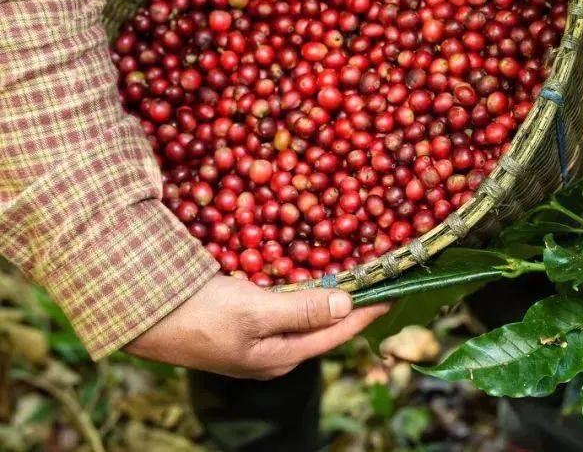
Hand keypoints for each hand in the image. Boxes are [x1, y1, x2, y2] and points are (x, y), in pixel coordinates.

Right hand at [125, 275, 388, 378]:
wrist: (140, 314)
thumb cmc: (198, 316)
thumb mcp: (254, 312)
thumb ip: (302, 310)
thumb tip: (347, 304)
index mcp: (281, 357)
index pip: (338, 333)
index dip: (369, 311)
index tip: (396, 291)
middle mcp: (274, 352)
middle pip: (325, 326)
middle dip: (353, 302)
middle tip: (379, 277)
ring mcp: (257, 338)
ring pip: (305, 314)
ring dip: (328, 294)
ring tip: (355, 272)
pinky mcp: (242, 322)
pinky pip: (283, 304)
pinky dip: (302, 289)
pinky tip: (309, 272)